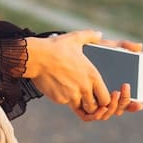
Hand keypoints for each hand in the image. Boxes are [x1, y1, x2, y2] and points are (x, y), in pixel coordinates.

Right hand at [26, 30, 142, 120]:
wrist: (36, 57)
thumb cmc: (56, 47)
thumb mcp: (75, 38)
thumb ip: (90, 36)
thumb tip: (99, 33)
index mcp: (92, 75)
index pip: (106, 98)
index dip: (105, 100)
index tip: (100, 96)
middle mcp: (84, 88)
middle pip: (95, 107)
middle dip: (93, 106)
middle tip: (88, 99)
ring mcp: (72, 95)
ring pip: (82, 108)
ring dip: (80, 104)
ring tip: (75, 94)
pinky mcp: (60, 99)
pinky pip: (67, 104)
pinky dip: (66, 99)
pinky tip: (61, 88)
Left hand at [80, 39, 142, 121]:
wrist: (65, 52)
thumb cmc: (88, 51)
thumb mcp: (105, 47)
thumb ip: (122, 45)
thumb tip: (140, 47)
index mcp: (109, 88)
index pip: (124, 100)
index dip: (134, 103)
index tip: (142, 101)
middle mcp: (101, 98)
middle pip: (117, 108)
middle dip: (125, 102)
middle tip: (125, 88)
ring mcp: (90, 102)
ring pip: (105, 113)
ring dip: (114, 107)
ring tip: (115, 94)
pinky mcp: (77, 105)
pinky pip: (88, 116)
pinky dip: (96, 115)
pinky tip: (102, 106)